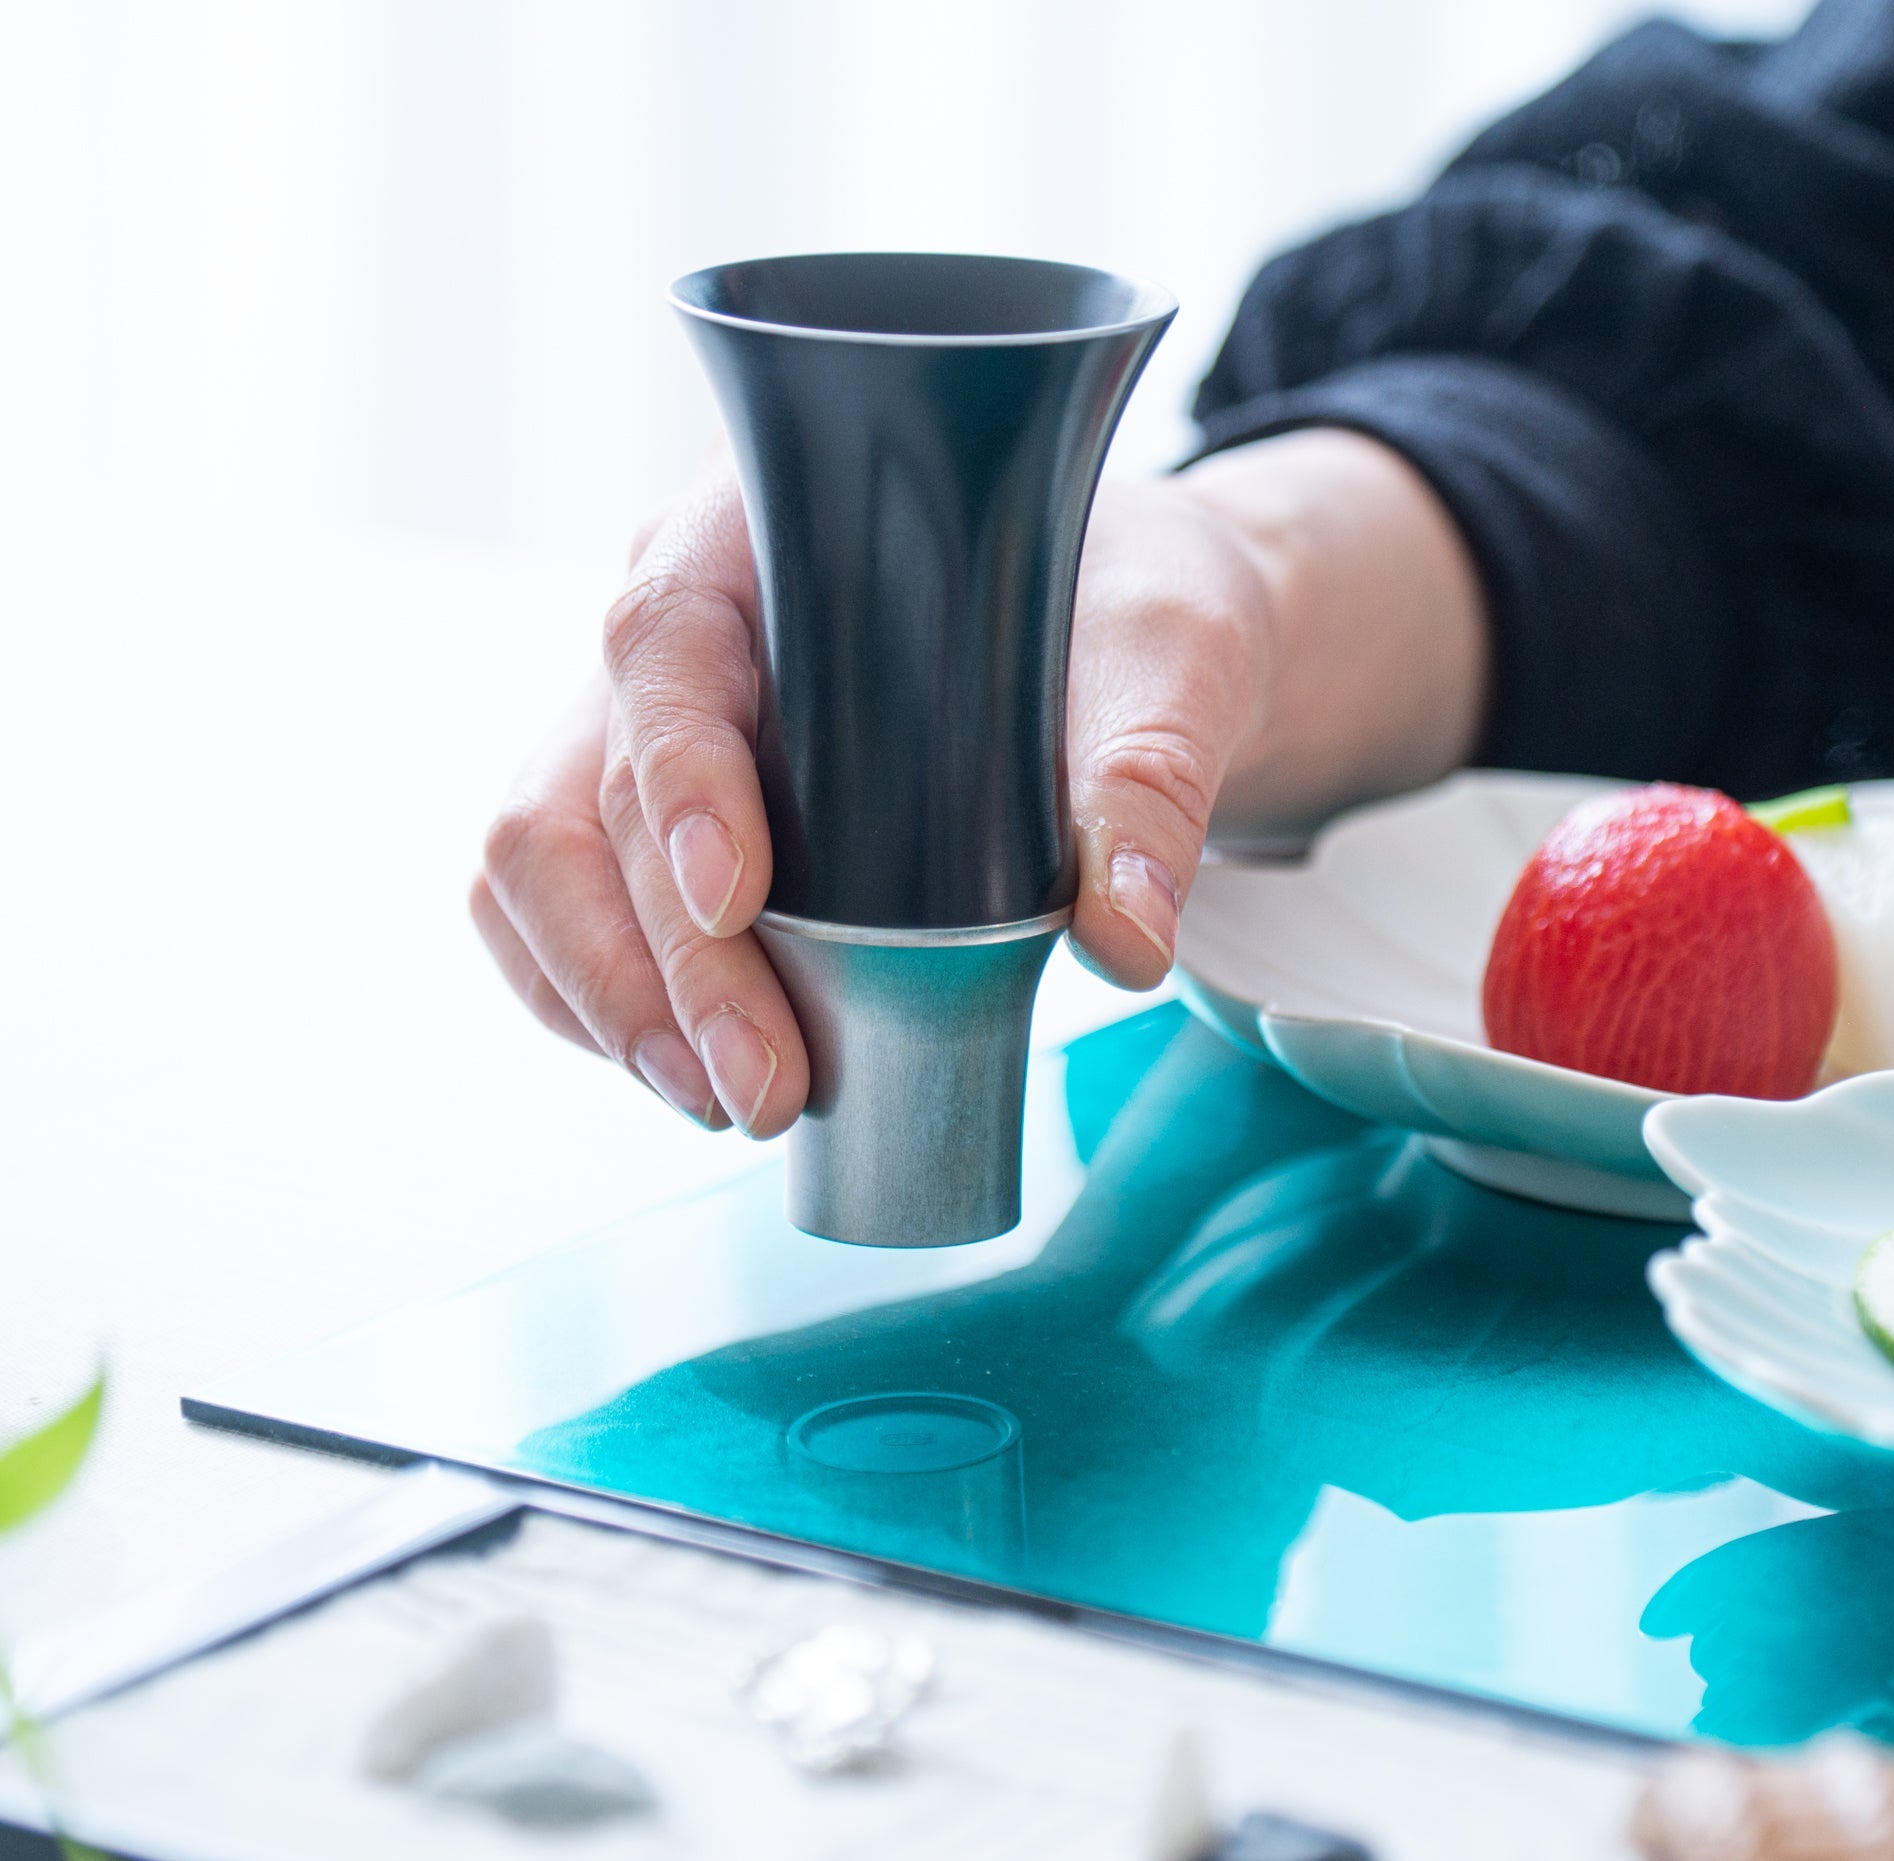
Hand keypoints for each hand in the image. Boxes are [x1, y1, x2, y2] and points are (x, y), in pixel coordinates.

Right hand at [472, 429, 1487, 1136]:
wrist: (1113, 643)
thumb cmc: (1121, 615)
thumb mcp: (1168, 659)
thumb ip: (1150, 778)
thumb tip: (1125, 938)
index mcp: (764, 537)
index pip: (666, 643)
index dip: (677, 780)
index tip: (738, 901)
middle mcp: (680, 630)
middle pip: (585, 790)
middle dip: (658, 963)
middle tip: (763, 1087)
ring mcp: (648, 728)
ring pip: (538, 860)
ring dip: (609, 998)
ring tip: (722, 1102)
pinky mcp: (654, 817)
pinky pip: (557, 909)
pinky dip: (599, 1003)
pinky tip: (683, 1073)